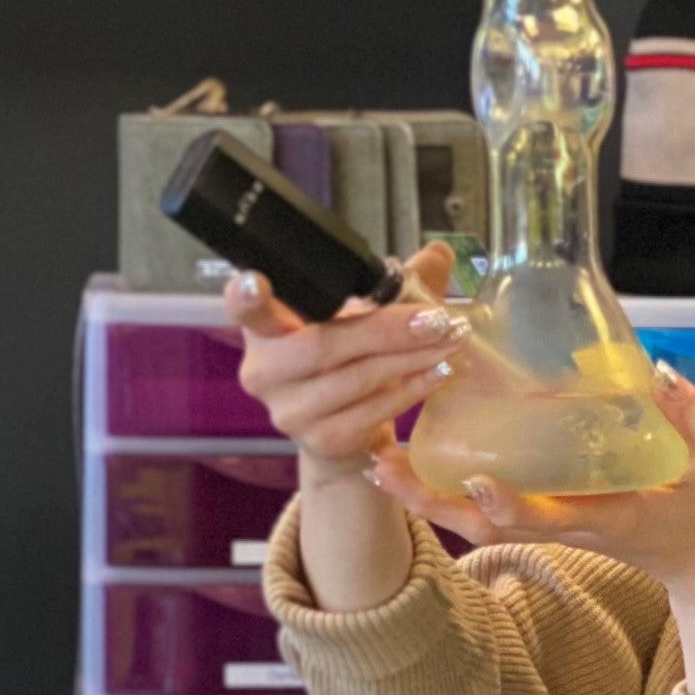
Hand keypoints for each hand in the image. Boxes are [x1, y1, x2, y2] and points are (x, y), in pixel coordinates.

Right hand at [225, 244, 461, 490]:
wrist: (342, 429)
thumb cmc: (347, 359)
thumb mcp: (364, 315)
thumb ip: (397, 284)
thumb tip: (439, 254)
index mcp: (264, 328)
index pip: (243, 308)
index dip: (244, 297)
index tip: (253, 283)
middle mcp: (265, 371)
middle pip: (321, 346)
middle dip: (386, 330)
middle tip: (437, 318)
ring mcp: (289, 411)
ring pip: (355, 379)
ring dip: (411, 358)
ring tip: (450, 340)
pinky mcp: (320, 440)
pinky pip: (371, 411)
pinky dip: (411, 389)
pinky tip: (439, 372)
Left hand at [373, 366, 694, 609]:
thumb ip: (694, 417)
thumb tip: (659, 371)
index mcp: (611, 519)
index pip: (551, 518)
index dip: (509, 503)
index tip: (472, 477)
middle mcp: (571, 531)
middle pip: (489, 526)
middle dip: (433, 502)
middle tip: (385, 467)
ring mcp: (557, 531)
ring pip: (480, 524)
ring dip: (428, 500)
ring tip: (382, 463)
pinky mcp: (550, 523)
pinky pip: (491, 515)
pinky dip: (450, 494)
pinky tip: (421, 465)